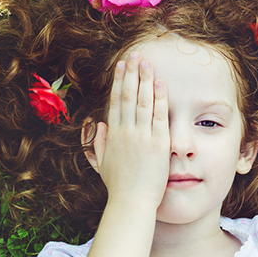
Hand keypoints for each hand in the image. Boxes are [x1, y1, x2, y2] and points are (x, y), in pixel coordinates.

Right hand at [93, 52, 169, 207]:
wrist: (131, 202)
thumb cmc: (118, 185)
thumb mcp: (102, 163)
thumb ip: (98, 142)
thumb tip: (97, 124)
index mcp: (113, 134)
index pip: (115, 101)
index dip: (118, 81)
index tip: (121, 65)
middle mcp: (126, 131)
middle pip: (127, 95)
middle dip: (131, 73)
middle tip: (135, 54)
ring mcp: (142, 136)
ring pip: (142, 101)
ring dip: (145, 79)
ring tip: (147, 61)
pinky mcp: (158, 143)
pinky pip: (159, 116)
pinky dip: (159, 98)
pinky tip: (160, 84)